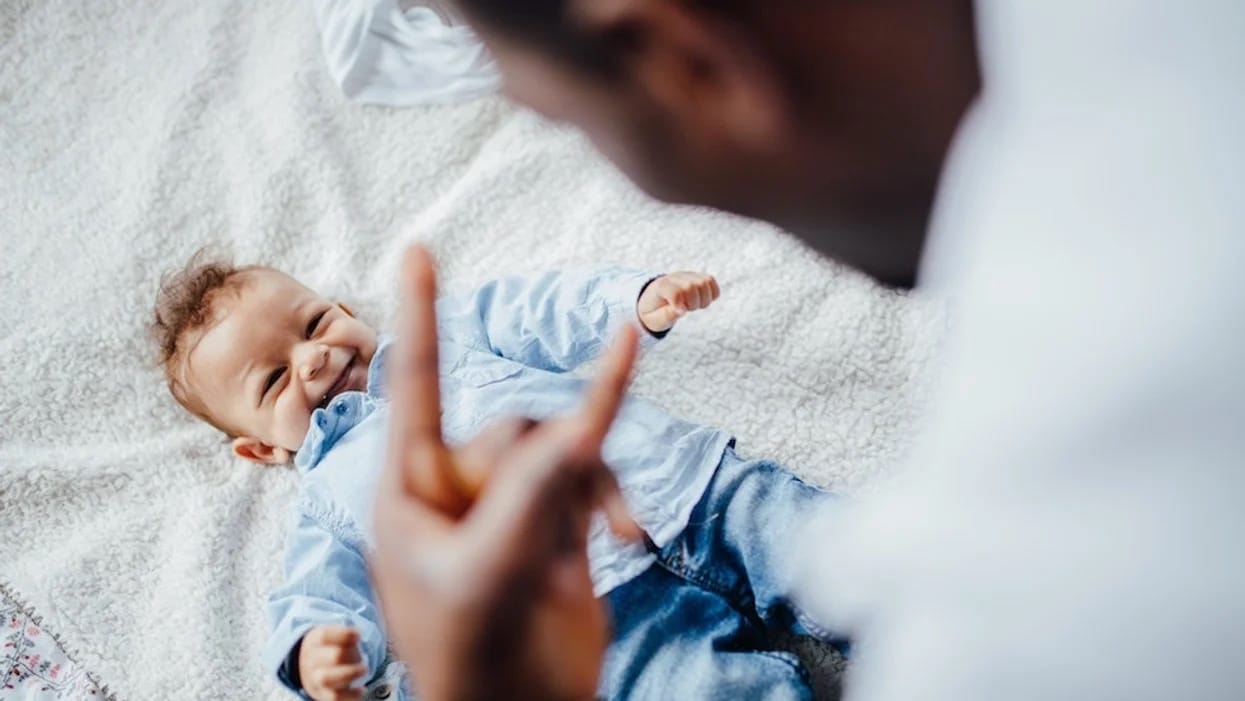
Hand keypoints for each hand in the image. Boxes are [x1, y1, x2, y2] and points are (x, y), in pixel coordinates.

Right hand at [298, 625, 366, 700]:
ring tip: (364, 671)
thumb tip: (359, 638)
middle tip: (363, 659)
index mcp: (315, 641)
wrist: (310, 667)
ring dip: (350, 674)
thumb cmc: (330, 648)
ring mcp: (315, 679)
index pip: (325, 636)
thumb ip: (346, 637)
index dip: (345, 635)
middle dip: (352, 656)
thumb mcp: (333, 637)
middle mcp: (312, 660)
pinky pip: (334, 697)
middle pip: (333, 657)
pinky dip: (351, 695)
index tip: (358, 636)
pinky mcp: (321, 694)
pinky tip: (362, 690)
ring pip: (327, 679)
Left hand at [370, 246, 642, 700]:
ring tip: (597, 558)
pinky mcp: (557, 521)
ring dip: (588, 495)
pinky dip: (609, 504)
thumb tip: (578, 428)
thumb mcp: (487, 575)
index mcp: (412, 491)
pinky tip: (626, 541)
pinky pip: (591, 479)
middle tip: (553, 551)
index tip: (418, 248)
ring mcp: (511, 502)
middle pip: (518, 428)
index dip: (419, 315)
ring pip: (564, 450)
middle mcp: (459, 485)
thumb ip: (530, 498)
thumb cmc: (471, 660)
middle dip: (551, 476)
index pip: (415, 386)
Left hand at [637, 272, 720, 332]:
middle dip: (693, 304)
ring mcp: (686, 275)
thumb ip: (666, 316)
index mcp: (660, 287)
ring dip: (704, 299)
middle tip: (687, 310)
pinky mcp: (696, 277)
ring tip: (695, 306)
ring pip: (704, 282)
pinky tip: (703, 301)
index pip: (674, 291)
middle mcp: (674, 277)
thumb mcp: (654, 319)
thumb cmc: (654, 312)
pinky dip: (712, 293)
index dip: (680, 304)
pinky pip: (710, 280)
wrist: (654, 299)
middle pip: (691, 286)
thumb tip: (682, 310)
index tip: (680, 312)